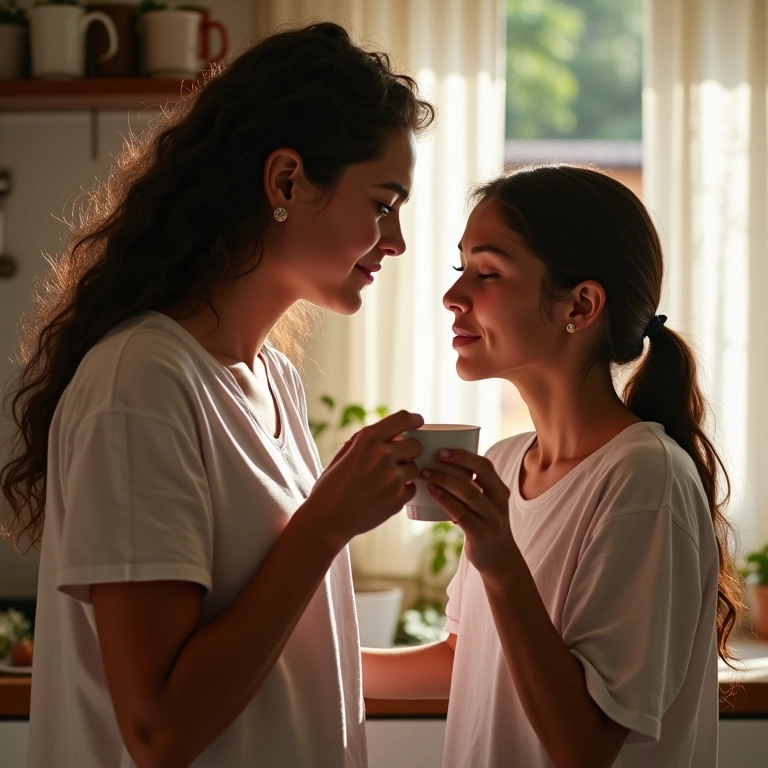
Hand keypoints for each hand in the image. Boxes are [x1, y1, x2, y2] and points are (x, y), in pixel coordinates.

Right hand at [303, 410, 423, 547]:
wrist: (326, 520)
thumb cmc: (331, 485)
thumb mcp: (345, 454)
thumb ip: (368, 442)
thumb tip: (393, 434)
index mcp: (367, 440)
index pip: (403, 419)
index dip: (414, 419)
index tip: (418, 422)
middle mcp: (382, 455)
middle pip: (415, 445)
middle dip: (408, 451)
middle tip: (396, 460)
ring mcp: (392, 478)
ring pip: (414, 468)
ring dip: (404, 472)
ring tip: (383, 482)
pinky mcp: (398, 499)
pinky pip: (412, 488)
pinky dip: (402, 490)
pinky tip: (384, 494)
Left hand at [421, 449, 514, 576]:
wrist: (500, 560)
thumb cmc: (485, 525)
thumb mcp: (486, 504)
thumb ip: (471, 488)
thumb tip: (438, 466)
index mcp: (500, 490)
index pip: (485, 465)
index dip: (464, 455)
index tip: (442, 450)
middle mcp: (499, 502)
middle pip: (478, 475)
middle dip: (453, 463)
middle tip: (429, 458)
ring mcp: (491, 519)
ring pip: (467, 493)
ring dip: (444, 480)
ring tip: (425, 474)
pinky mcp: (480, 535)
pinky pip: (461, 513)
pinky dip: (445, 500)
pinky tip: (432, 492)